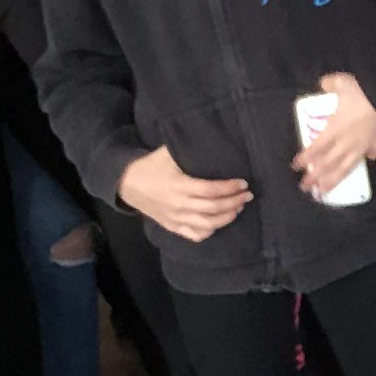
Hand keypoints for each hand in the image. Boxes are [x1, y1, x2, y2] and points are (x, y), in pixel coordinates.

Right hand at [119, 146, 250, 240]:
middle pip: (213, 208)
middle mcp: (179, 205)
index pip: (211, 190)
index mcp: (179, 185)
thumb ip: (189, 149)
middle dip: (234, 202)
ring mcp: (176, 219)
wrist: (128, 184)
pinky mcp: (172, 227)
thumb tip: (216, 140)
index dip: (229, 188)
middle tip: (246, 195)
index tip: (243, 183)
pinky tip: (219, 222)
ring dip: (227, 217)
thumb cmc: (151, 166)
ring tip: (237, 208)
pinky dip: (210, 231)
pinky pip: (195, 234)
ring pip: (207, 224)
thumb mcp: (168, 152)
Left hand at [293, 71, 375, 195]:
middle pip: (328, 164)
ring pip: (346, 168)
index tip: (296, 167)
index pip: (316, 148)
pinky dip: (367, 159)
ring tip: (324, 191)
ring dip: (333, 181)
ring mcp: (363, 147)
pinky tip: (366, 161)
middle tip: (305, 187)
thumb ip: (330, 83)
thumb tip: (323, 84)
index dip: (305, 158)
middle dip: (315, 177)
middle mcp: (346, 143)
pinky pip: (372, 156)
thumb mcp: (343, 82)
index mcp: (335, 129)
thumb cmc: (364, 91)